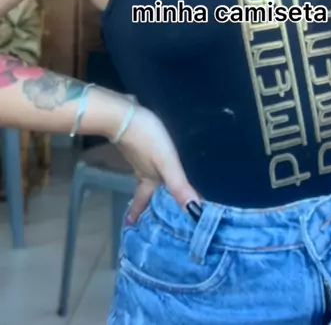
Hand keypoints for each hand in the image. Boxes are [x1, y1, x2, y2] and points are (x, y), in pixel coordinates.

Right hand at [115, 105, 200, 222]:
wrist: (124, 114)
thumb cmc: (147, 140)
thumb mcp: (166, 163)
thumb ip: (178, 185)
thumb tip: (194, 212)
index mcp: (148, 178)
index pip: (143, 201)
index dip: (137, 213)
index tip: (130, 226)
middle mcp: (141, 169)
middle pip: (143, 189)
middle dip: (145, 200)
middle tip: (147, 209)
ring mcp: (137, 154)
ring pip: (144, 173)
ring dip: (149, 182)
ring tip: (155, 185)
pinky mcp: (137, 140)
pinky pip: (144, 158)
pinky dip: (149, 163)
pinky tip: (153, 157)